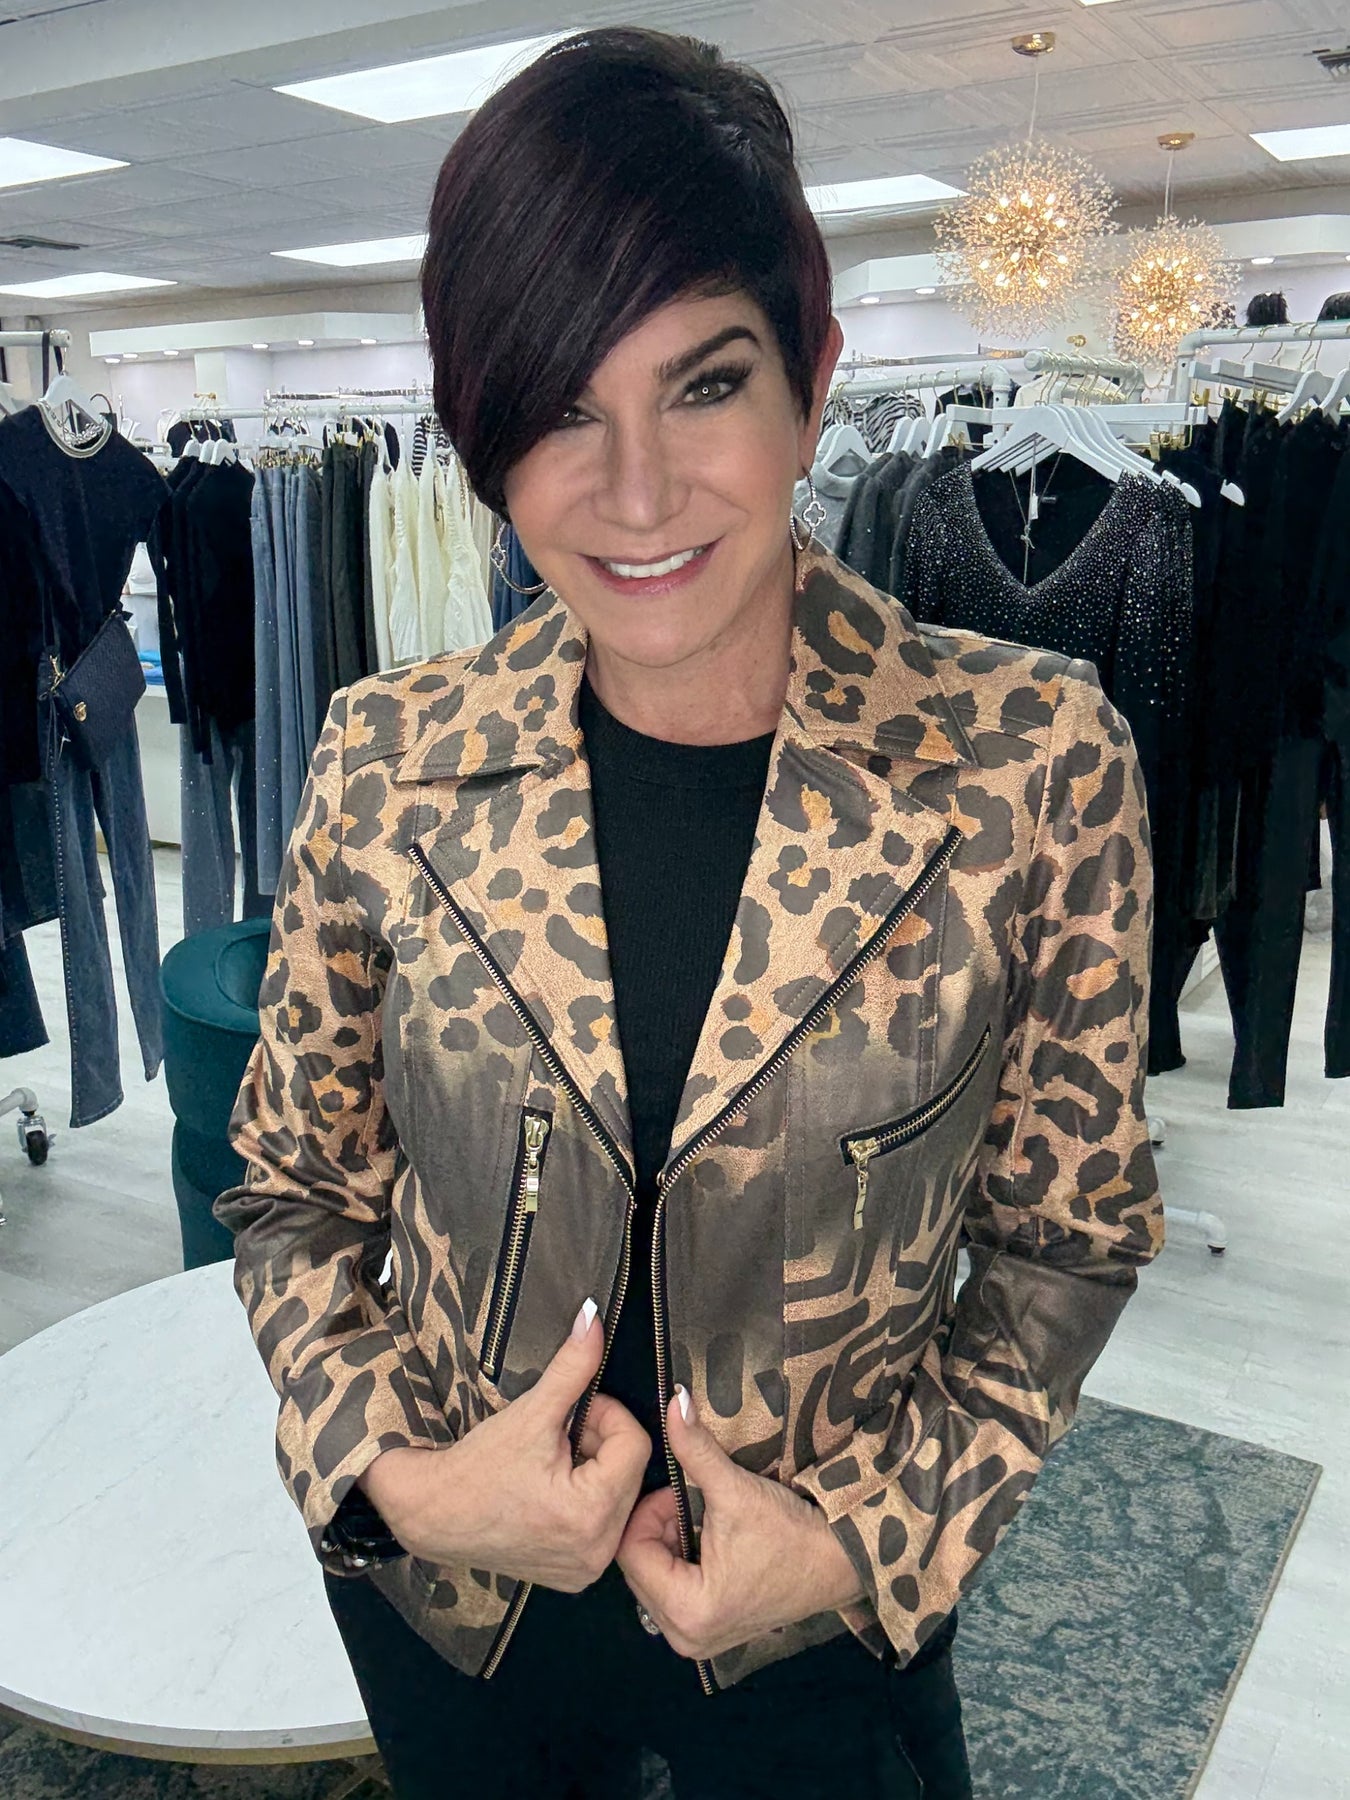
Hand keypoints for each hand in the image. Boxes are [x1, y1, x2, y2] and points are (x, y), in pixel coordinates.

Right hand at [357, 1299, 651, 1591]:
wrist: (432, 1513)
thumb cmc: (476, 1467)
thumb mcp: (531, 1412)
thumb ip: (572, 1365)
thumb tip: (595, 1318)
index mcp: (589, 1513)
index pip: (635, 1445)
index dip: (607, 1416)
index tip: (575, 1411)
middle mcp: (595, 1551)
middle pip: (631, 1472)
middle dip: (602, 1443)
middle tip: (562, 1434)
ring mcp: (585, 1568)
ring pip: (621, 1497)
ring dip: (597, 1470)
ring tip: (555, 1461)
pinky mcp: (575, 1574)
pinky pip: (605, 1524)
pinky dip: (588, 1500)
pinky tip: (553, 1490)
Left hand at [614, 1385, 866, 1660]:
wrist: (840, 1562)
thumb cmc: (791, 1533)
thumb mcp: (736, 1489)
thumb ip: (696, 1448)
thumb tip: (674, 1400)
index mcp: (687, 1610)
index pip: (631, 1550)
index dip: (649, 1512)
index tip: (680, 1493)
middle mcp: (686, 1636)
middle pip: (638, 1568)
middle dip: (658, 1529)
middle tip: (691, 1505)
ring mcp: (698, 1640)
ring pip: (653, 1579)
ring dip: (669, 1544)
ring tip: (702, 1520)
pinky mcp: (711, 1633)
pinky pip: (672, 1593)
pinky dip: (681, 1563)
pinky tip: (709, 1542)